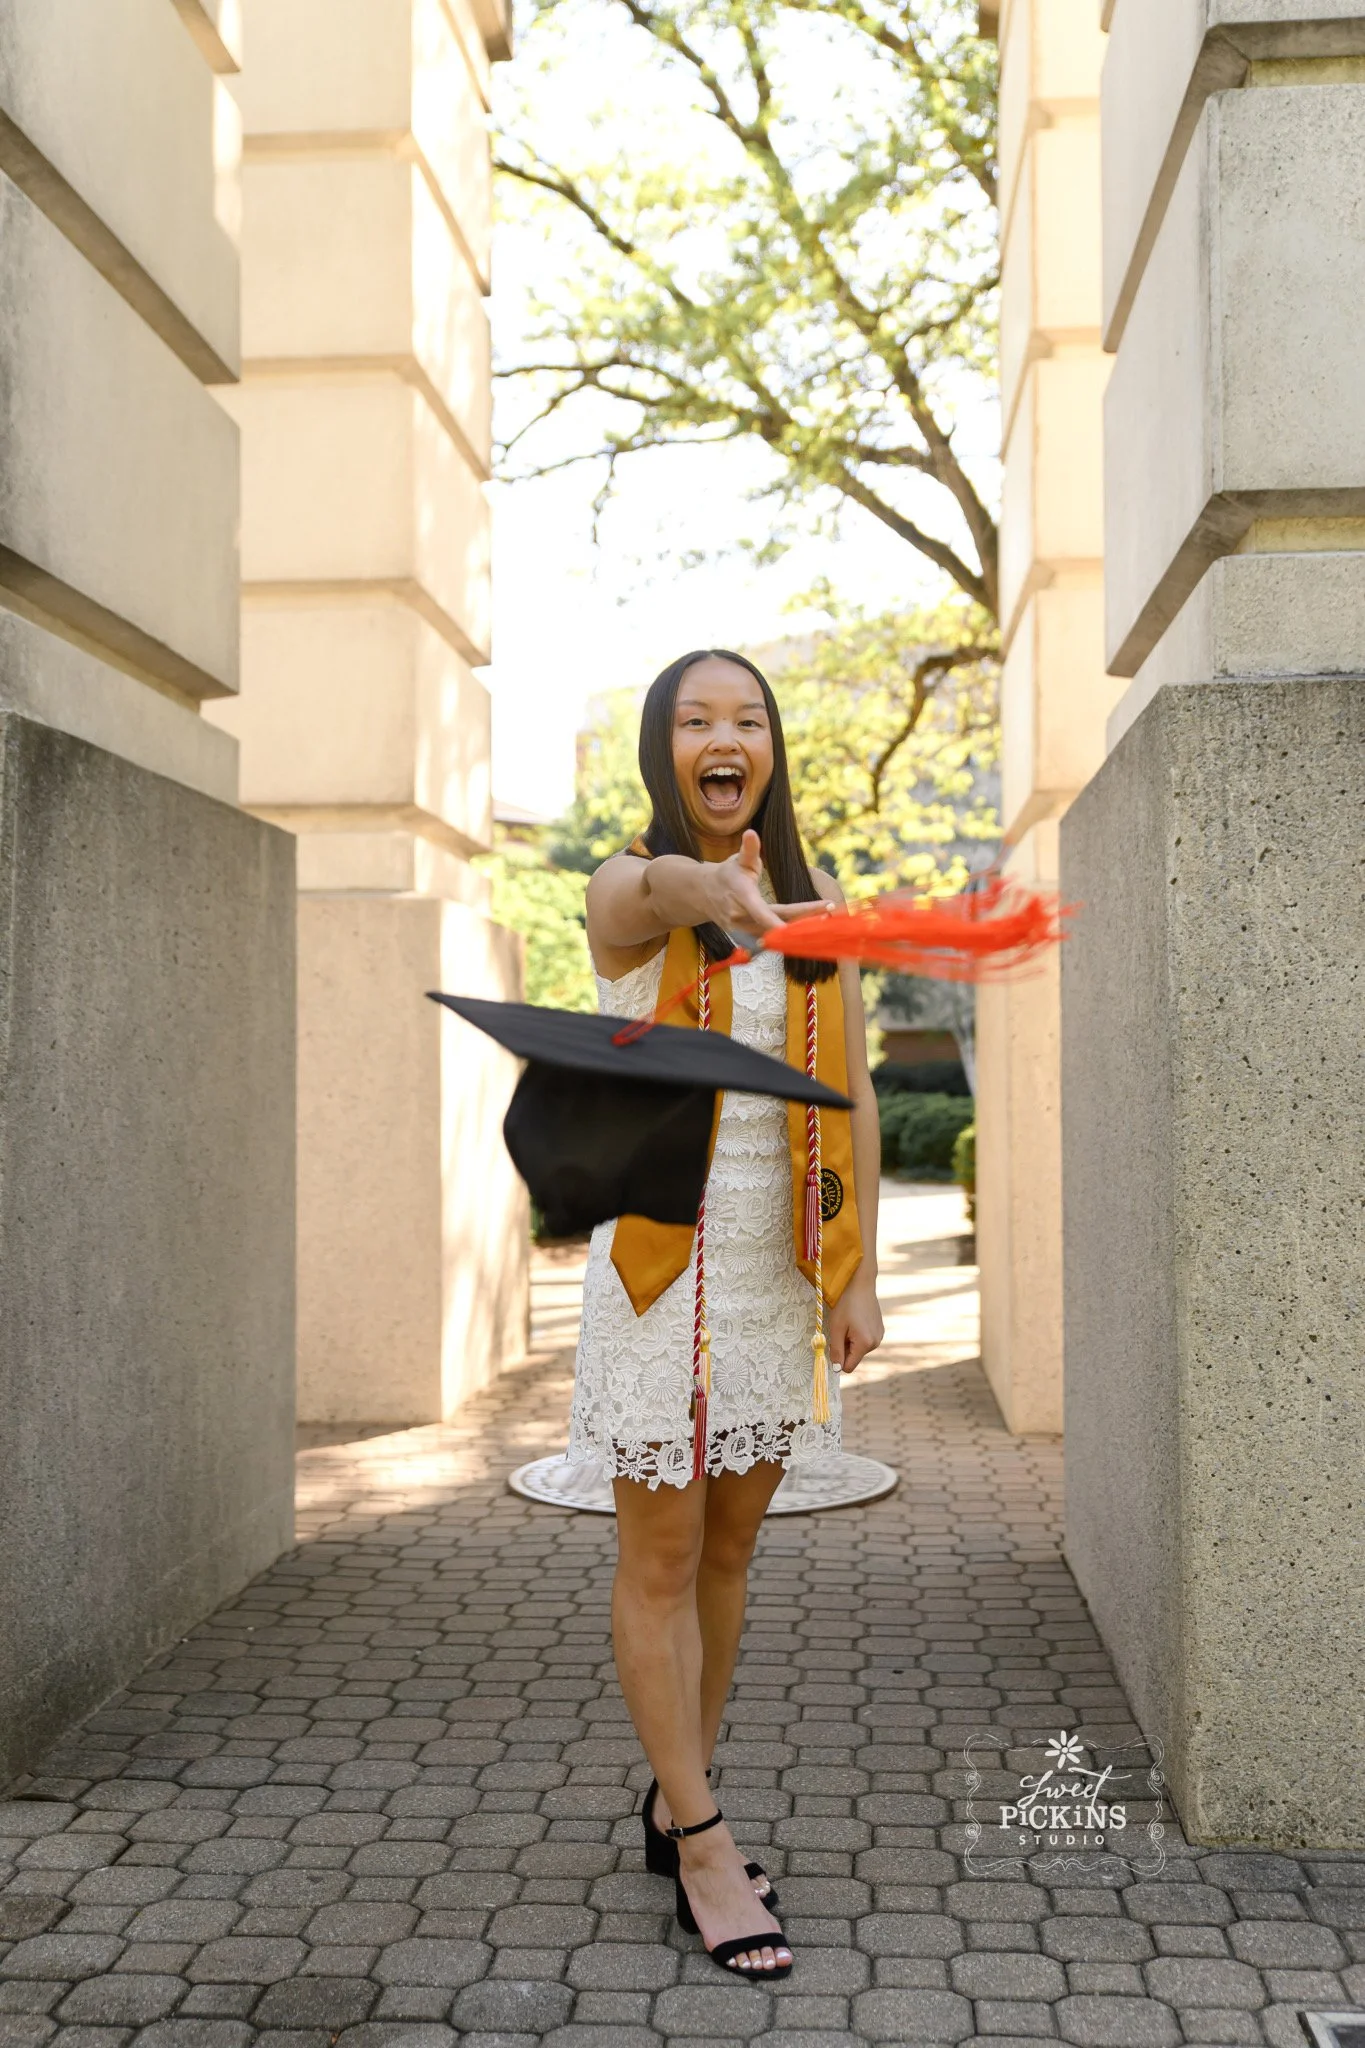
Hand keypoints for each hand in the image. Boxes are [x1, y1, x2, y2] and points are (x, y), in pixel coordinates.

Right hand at [707, 830, 834, 938]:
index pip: (762, 912)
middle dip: (803, 919)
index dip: (777, 923)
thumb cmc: (726, 874)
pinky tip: (809, 929)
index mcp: (741, 897)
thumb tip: (751, 832)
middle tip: (828, 909)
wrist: (703, 895)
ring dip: (800, 928)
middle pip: (776, 923)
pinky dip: (790, 935)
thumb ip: (748, 849)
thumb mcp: (738, 860)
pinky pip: (772, 939)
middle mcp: (740, 918)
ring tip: (824, 918)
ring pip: (776, 934)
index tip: (795, 929)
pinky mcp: (746, 939)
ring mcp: (742, 931)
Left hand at [827, 1272, 882, 1375]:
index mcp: (865, 1343)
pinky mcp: (880, 1330)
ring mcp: (879, 1336)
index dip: (838, 1360)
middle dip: (844, 1347)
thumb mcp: (836, 1328)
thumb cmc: (846, 1304)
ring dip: (850, 1340)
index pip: (849, 1367)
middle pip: (854, 1357)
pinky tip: (857, 1319)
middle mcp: (876, 1342)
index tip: (833, 1345)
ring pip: (859, 1349)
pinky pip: (865, 1340)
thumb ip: (836, 1350)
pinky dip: (858, 1334)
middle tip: (841, 1328)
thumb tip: (836, 1368)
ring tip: (849, 1322)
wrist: (860, 1284)